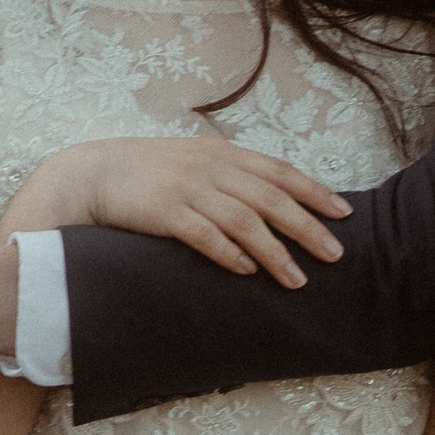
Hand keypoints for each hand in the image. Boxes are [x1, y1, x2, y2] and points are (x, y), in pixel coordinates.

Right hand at [30, 133, 351, 285]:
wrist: (90, 173)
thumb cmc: (145, 173)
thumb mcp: (192, 162)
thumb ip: (228, 175)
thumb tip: (269, 199)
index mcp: (222, 154)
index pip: (279, 172)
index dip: (314, 192)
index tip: (344, 213)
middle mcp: (210, 168)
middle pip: (271, 199)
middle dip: (307, 228)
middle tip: (335, 254)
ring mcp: (187, 189)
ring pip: (245, 221)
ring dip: (275, 253)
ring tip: (297, 280)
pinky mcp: (164, 212)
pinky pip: (205, 235)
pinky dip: (230, 253)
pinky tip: (248, 271)